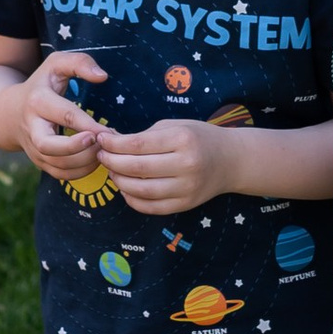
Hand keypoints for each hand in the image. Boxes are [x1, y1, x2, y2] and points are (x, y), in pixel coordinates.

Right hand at [17, 47, 105, 175]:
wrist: (9, 113)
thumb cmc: (41, 85)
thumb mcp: (56, 64)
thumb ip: (80, 63)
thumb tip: (102, 76)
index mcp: (38, 101)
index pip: (64, 115)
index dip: (87, 125)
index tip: (106, 131)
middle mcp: (32, 127)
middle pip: (49, 146)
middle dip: (77, 148)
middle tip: (99, 143)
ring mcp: (34, 148)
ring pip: (57, 165)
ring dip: (84, 162)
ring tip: (103, 150)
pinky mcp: (39, 162)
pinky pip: (60, 174)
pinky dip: (80, 172)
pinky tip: (95, 160)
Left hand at [92, 118, 230, 213]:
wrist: (231, 161)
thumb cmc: (199, 138)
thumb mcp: (175, 126)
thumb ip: (144, 135)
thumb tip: (110, 142)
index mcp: (182, 139)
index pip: (137, 144)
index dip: (113, 143)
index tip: (101, 140)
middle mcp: (186, 165)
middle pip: (136, 168)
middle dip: (111, 161)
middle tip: (101, 156)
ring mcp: (186, 188)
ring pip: (140, 190)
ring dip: (118, 181)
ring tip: (112, 171)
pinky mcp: (185, 205)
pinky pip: (150, 207)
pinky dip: (131, 199)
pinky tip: (125, 188)